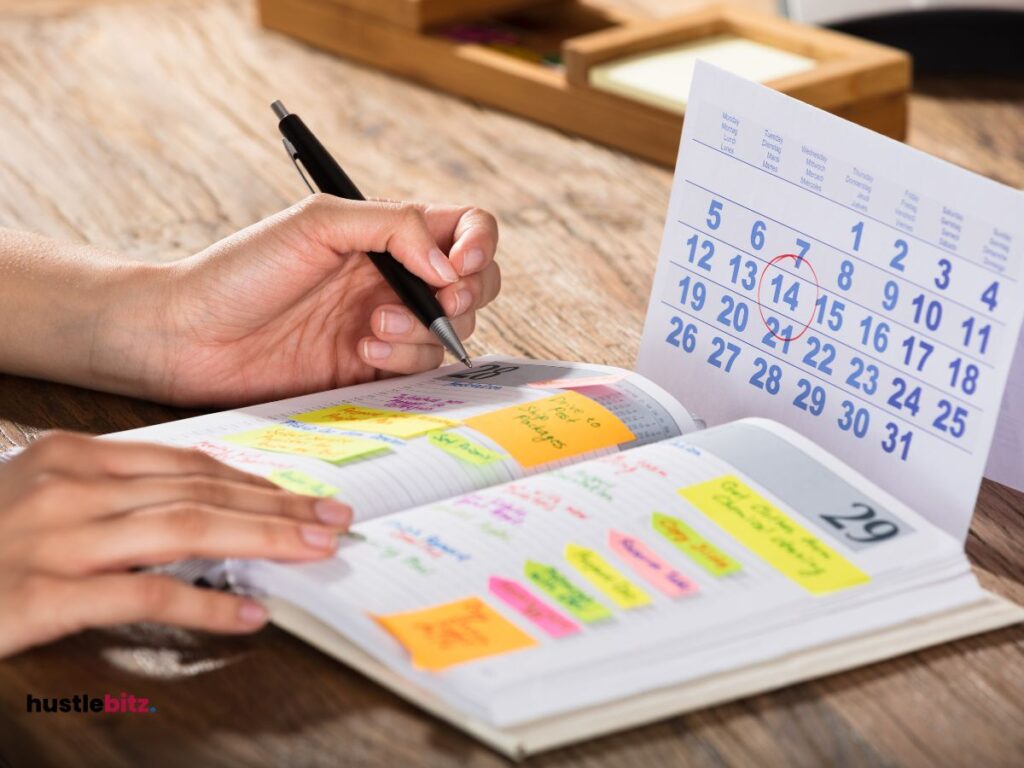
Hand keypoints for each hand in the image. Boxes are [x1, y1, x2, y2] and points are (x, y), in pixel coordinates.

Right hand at [0, 432, 351, 658]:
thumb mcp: (41, 500)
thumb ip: (112, 498)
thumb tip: (198, 507)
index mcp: (71, 457)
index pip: (186, 463)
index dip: (252, 480)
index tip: (299, 495)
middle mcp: (66, 487)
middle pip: (199, 490)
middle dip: (277, 506)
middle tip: (332, 518)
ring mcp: (52, 538)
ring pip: (185, 528)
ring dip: (262, 539)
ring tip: (314, 551)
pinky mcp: (39, 594)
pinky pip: (143, 595)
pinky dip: (205, 603)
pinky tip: (247, 613)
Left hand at [94, 195, 499, 405]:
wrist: (191, 337)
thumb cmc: (242, 270)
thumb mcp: (317, 223)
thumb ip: (392, 227)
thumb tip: (448, 266)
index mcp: (386, 232)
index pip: (464, 227)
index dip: (479, 243)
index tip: (459, 265)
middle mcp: (394, 276)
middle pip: (476, 282)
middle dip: (467, 293)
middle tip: (438, 299)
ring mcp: (387, 323)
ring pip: (452, 329)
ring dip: (424, 328)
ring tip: (373, 326)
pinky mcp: (373, 367)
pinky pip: (421, 367)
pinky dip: (404, 358)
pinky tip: (362, 348)